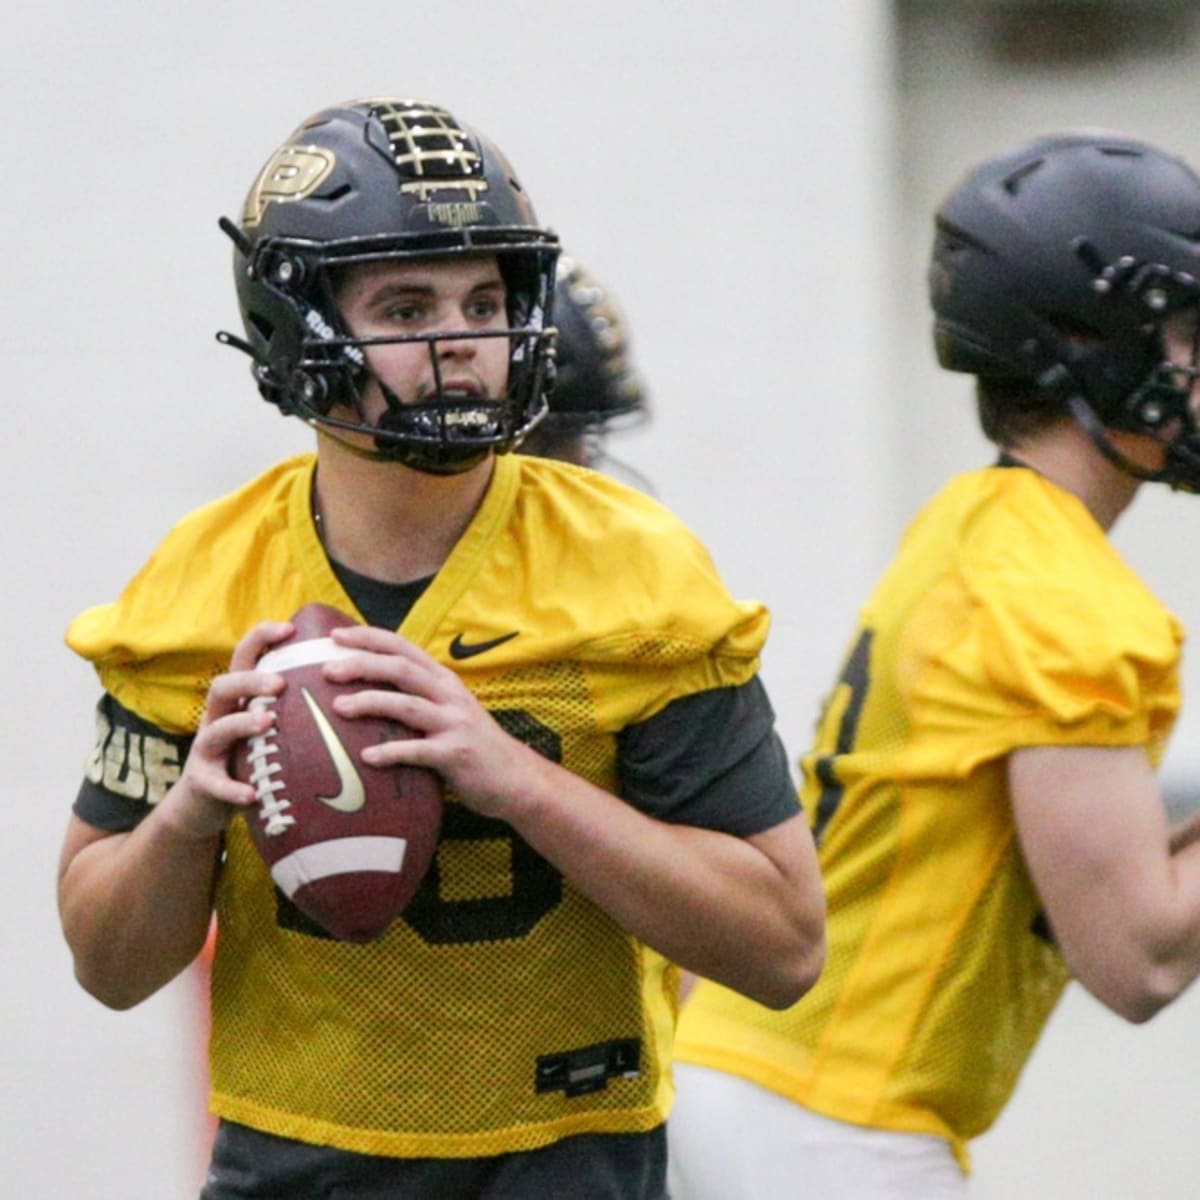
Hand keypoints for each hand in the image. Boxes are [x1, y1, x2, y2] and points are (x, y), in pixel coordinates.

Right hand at [160, 620, 293, 838]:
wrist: (202, 804)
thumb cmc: (247, 758)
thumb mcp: (267, 728)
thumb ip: (294, 707)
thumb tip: (350, 687)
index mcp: (237, 700)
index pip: (243, 659)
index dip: (261, 638)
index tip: (290, 627)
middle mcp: (217, 718)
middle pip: (223, 686)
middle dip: (250, 681)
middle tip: (281, 683)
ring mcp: (206, 749)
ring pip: (216, 729)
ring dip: (241, 724)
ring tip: (267, 723)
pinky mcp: (202, 782)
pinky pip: (214, 783)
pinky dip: (232, 788)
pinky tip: (250, 794)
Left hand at [324, 625, 542, 819]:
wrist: (516, 779)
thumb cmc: (472, 746)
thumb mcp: (449, 711)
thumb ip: (418, 698)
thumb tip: (367, 693)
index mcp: (443, 680)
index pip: (403, 647)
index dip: (369, 637)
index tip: (335, 635)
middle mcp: (449, 695)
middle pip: (401, 669)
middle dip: (362, 665)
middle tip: (327, 670)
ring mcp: (455, 723)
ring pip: (407, 705)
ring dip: (370, 703)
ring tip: (339, 707)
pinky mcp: (457, 754)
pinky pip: (419, 751)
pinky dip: (392, 752)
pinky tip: (368, 757)